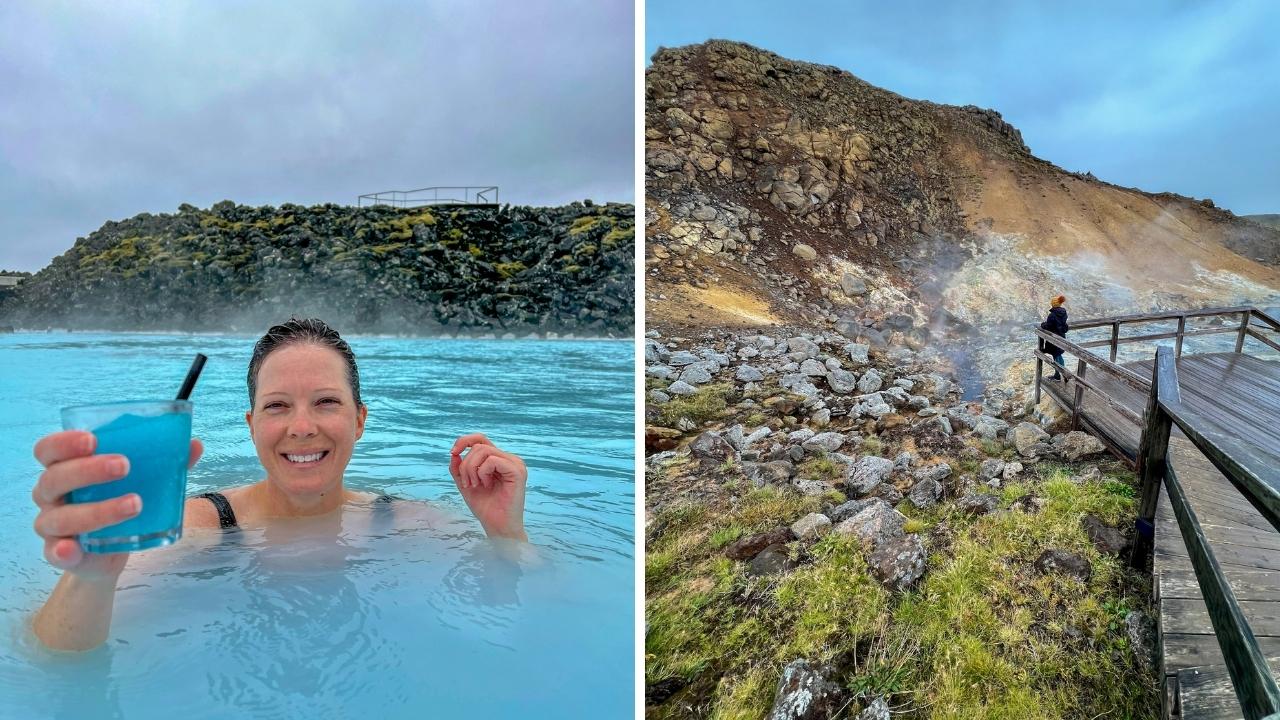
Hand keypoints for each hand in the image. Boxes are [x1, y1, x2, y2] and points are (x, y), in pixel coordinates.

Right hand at [32, 430, 203, 581]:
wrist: (110, 551)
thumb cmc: (119, 501)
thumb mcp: (142, 481)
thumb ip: (165, 462)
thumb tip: (194, 445)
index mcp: (65, 468)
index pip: (49, 450)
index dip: (64, 442)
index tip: (93, 439)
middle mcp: (51, 494)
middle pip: (54, 479)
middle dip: (87, 470)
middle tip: (124, 466)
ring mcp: (52, 524)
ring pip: (60, 517)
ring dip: (97, 510)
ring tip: (134, 504)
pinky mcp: (60, 552)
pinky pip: (53, 552)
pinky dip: (62, 551)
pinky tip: (74, 548)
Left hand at [448, 433, 527, 540]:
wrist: (497, 527)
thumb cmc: (485, 508)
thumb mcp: (465, 484)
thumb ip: (459, 469)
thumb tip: (454, 453)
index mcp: (499, 460)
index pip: (480, 439)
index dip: (464, 441)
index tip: (453, 453)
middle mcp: (509, 459)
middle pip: (479, 445)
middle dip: (465, 465)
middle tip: (468, 484)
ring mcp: (515, 464)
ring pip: (483, 450)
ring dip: (471, 469)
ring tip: (475, 485)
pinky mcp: (517, 471)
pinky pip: (492, 460)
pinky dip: (482, 472)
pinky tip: (486, 485)